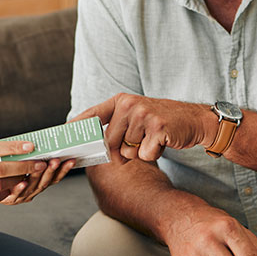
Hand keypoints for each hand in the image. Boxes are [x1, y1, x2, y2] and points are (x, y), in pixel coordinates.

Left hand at [2, 158, 76, 204]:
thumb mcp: (21, 162)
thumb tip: (39, 140)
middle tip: (56, 160)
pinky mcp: (9, 198)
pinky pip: (16, 193)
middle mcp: (34, 190)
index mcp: (39, 183)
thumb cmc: (6, 172)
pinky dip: (20, 188)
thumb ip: (31, 154)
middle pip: (46, 181)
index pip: (55, 177)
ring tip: (43, 165)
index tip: (71, 160)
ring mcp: (23, 195)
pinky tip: (23, 182)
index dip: (64, 169)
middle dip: (52, 170)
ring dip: (39, 175)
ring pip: (33, 186)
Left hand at [73, 93, 212, 161]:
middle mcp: (129, 105)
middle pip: (110, 142)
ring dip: (140, 152)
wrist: (193, 120)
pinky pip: (144, 154)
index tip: (63, 134)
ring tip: (153, 138)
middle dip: (123, 149)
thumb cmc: (161, 121)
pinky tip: (162, 142)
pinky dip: (153, 154)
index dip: (77, 126)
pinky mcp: (157, 128)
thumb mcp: (137, 116)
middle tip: (141, 140)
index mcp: (121, 100)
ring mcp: (143, 115)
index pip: (93, 114)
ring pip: (127, 151)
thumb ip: (116, 127)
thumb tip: (97, 148)